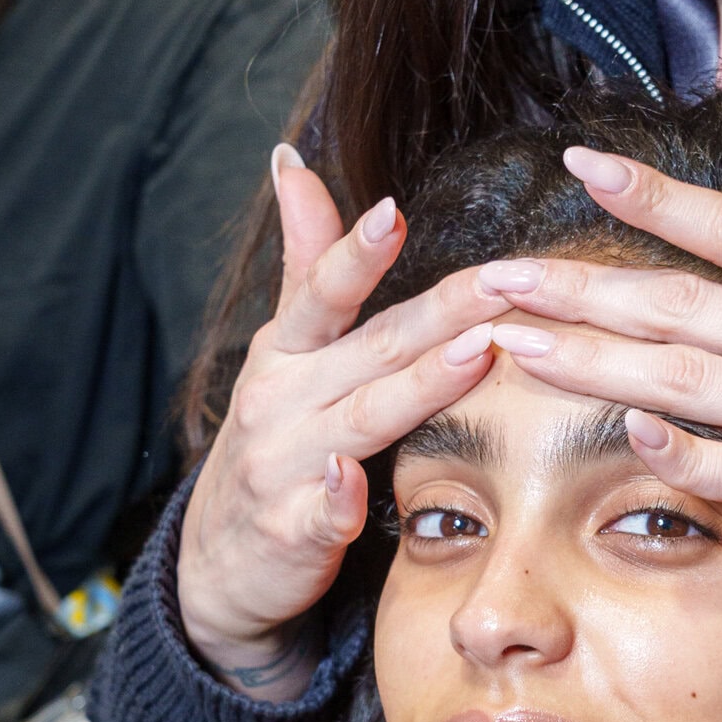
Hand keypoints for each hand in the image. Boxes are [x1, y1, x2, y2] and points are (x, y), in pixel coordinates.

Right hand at [177, 146, 509, 698]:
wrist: (216, 561)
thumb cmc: (270, 440)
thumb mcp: (280, 348)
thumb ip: (302, 259)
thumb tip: (293, 160)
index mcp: (286, 351)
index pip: (324, 292)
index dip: (358, 252)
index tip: (394, 210)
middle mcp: (282, 399)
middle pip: (371, 349)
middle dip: (442, 311)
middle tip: (505, 280)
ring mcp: (283, 465)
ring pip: (359, 421)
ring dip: (415, 387)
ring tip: (475, 353)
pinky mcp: (290, 530)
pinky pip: (318, 514)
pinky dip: (334, 500)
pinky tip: (353, 487)